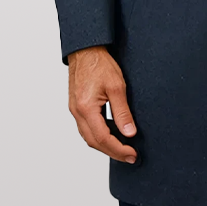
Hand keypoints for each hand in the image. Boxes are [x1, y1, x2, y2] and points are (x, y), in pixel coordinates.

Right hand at [68, 46, 138, 162]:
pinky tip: (111, 132)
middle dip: (112, 152)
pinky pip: (86, 127)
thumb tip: (129, 134)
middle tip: (130, 156)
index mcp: (86, 108)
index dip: (118, 149)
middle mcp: (77, 112)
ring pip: (88, 136)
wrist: (85, 49)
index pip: (103, 138)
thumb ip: (122, 112)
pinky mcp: (76, 106)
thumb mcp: (117, 86)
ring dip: (105, 145)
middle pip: (93, 142)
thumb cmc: (100, 64)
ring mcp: (74, 110)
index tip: (132, 154)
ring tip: (123, 147)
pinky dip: (99, 134)